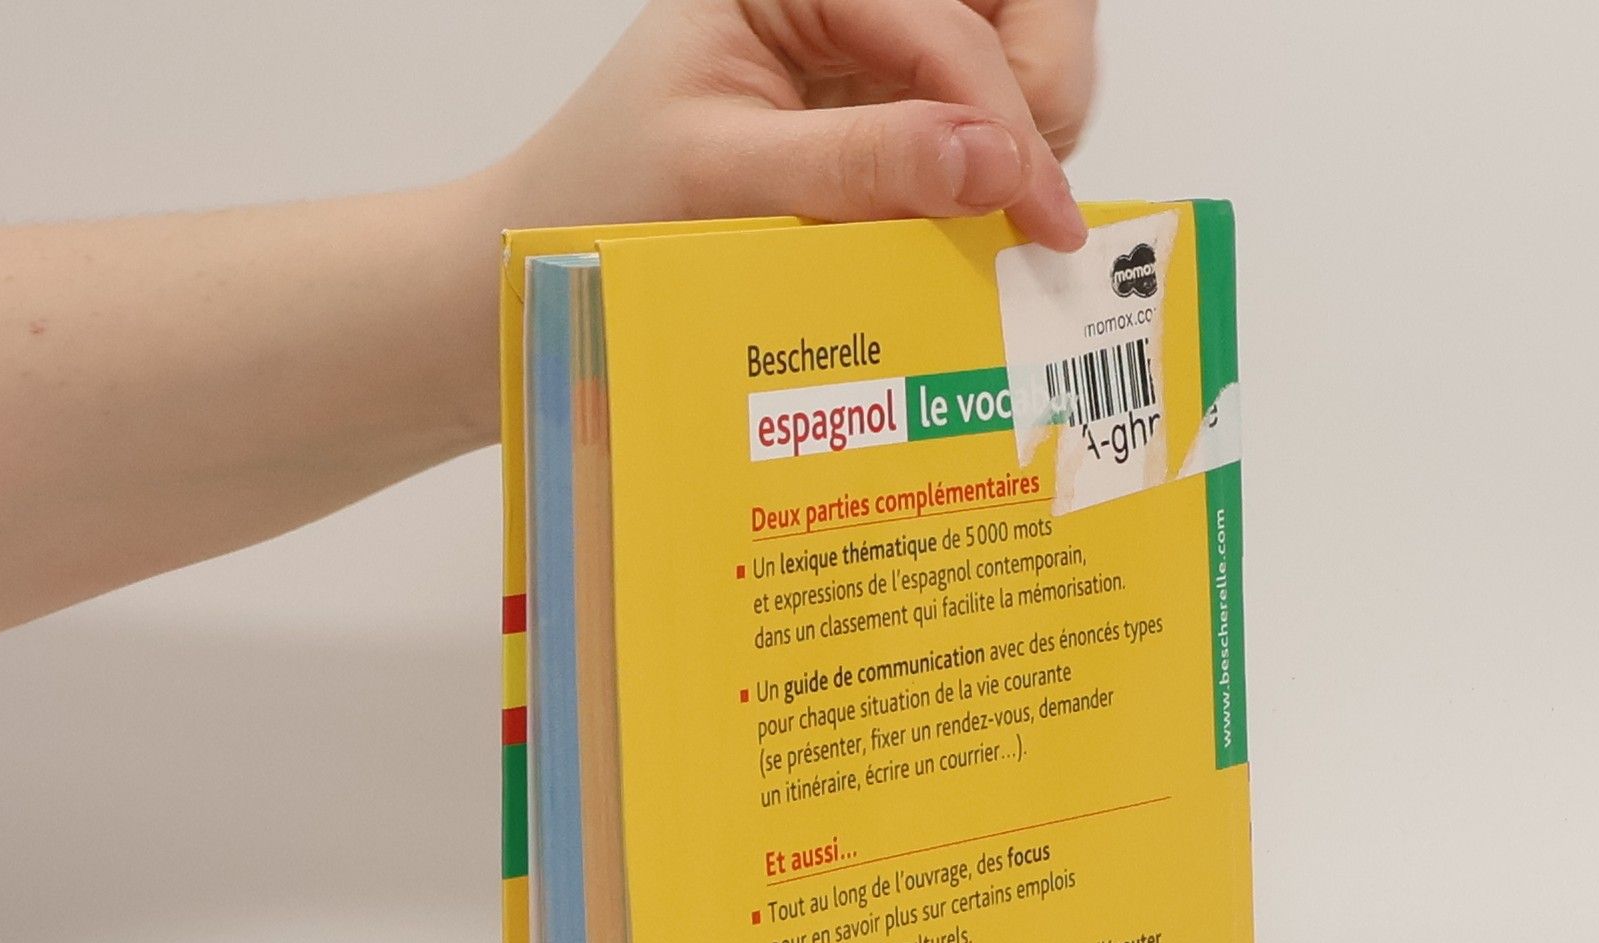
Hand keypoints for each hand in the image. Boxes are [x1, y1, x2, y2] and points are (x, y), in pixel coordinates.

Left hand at [487, 0, 1095, 251]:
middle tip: (1028, 201)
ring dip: (1027, 130)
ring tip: (998, 220)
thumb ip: (860, 167)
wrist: (556, 260)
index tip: (1041, 216)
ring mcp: (872, 47)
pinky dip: (997, 168)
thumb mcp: (723, 181)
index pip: (946, 18)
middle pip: (1008, 3)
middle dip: (1037, 92)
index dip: (1009, 115)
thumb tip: (992, 164)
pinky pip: (978, 119)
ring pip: (1011, 51)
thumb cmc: (607, 202)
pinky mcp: (883, 110)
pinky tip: (977, 222)